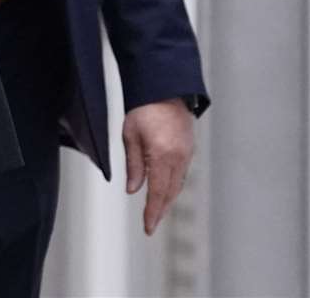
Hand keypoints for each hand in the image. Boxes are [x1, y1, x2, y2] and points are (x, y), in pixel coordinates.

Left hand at [123, 98, 194, 234]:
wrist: (164, 90)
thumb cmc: (143, 109)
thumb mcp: (130, 136)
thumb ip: (134, 165)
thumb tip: (133, 189)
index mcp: (162, 155)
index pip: (157, 192)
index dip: (152, 212)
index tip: (148, 227)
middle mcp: (178, 158)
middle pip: (170, 193)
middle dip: (160, 210)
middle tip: (151, 225)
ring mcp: (186, 154)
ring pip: (177, 185)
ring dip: (167, 200)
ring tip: (157, 212)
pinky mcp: (188, 150)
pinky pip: (181, 174)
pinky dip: (173, 186)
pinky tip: (166, 191)